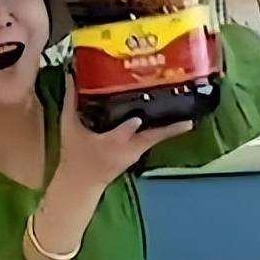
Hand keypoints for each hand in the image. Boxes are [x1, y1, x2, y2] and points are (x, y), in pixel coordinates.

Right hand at [58, 77, 192, 190]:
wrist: (81, 183)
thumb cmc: (75, 155)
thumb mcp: (70, 126)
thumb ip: (70, 100)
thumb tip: (71, 75)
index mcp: (115, 141)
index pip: (133, 128)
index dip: (142, 119)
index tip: (159, 110)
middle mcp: (131, 148)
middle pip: (157, 135)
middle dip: (173, 125)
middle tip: (189, 108)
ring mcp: (135, 152)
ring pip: (156, 136)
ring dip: (170, 125)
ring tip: (182, 107)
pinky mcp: (136, 153)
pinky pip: (150, 139)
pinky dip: (159, 129)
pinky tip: (163, 116)